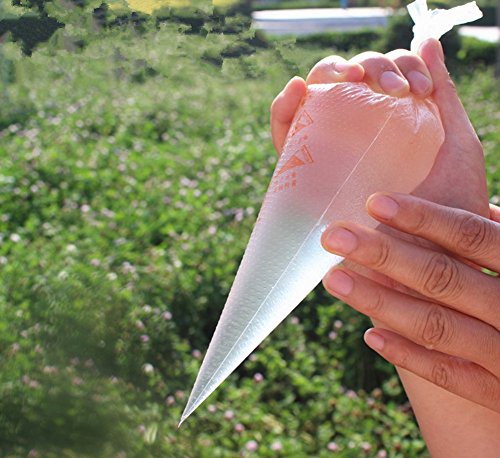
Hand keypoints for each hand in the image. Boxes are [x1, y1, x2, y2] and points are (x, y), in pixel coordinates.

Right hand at [270, 39, 488, 217]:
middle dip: (368, 67)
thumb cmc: (450, 207)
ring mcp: (330, 150)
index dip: (395, 67)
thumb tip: (428, 41)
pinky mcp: (304, 172)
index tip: (418, 88)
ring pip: (317, 98)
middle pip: (350, 81)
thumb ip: (444, 96)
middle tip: (392, 89)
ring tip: (348, 76)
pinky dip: (285, 106)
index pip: (382, 77)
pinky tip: (297, 89)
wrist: (426, 261)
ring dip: (328, 74)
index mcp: (391, 121)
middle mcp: (358, 132)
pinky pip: (286, 133)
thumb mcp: (456, 145)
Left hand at [321, 193, 499, 412]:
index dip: (423, 218)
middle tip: (334, 236)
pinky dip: (409, 355)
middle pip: (443, 277)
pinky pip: (450, 376)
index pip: (471, 236)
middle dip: (384, 254)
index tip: (374, 203)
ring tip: (335, 281)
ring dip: (381, 302)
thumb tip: (475, 205)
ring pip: (437, 327)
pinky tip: (371, 337)